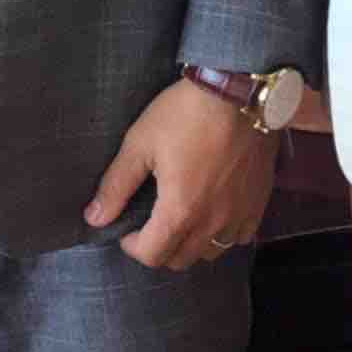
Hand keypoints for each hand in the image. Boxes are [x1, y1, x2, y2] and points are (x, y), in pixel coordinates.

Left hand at [84, 80, 278, 269]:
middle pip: (180, 259)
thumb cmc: (185, 113)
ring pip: (211, 252)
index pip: (152, 254)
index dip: (132, 246)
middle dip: (159, 248)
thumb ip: (116, 185)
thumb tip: (94, 218)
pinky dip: (222, 234)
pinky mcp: (258, 204)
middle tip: (149, 223)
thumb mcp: (141, 142)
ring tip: (180, 218)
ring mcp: (239, 216)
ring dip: (190, 244)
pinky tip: (213, 211)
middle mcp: (212, 223)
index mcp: (180, 210)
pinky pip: (239, 237)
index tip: (126, 229)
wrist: (239, 91)